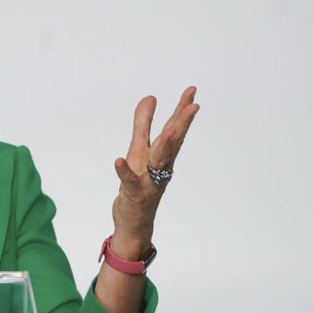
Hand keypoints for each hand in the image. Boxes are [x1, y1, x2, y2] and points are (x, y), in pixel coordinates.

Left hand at [110, 86, 199, 250]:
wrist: (134, 221)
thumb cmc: (139, 182)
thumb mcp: (139, 149)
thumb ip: (143, 123)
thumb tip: (151, 97)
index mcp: (162, 155)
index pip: (175, 129)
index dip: (183, 111)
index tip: (192, 91)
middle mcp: (160, 167)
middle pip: (173, 142)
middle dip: (182, 123)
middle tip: (194, 104)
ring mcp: (150, 181)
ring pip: (159, 161)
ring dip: (165, 145)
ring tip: (170, 129)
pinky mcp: (134, 193)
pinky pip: (129, 182)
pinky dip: (124, 171)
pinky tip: (119, 160)